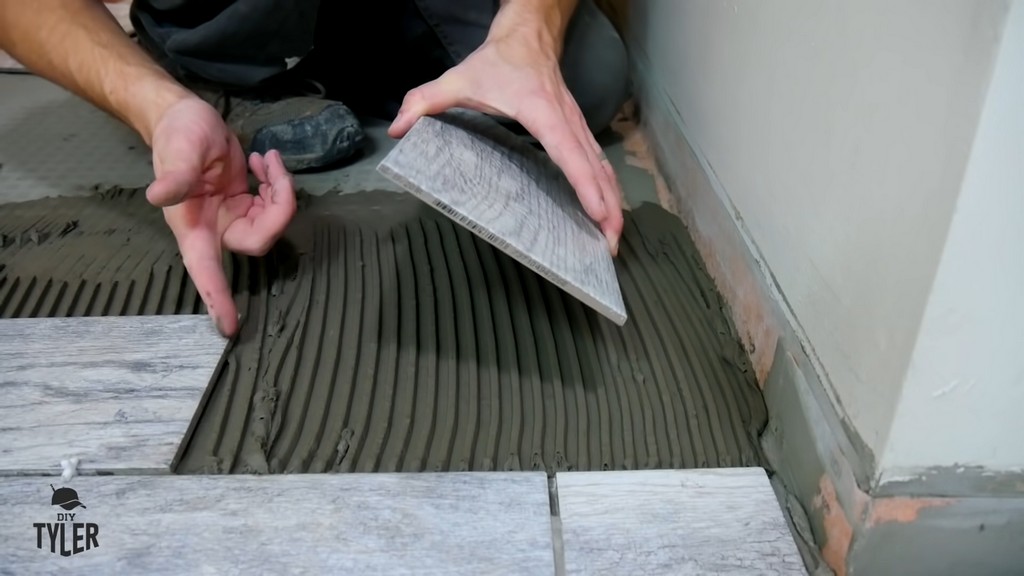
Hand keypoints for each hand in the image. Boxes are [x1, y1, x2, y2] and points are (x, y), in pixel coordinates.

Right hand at [146, 97, 296, 336]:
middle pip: (259, 239)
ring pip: (271, 222)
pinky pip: (272, 206)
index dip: (218, 299)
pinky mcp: (243, 203)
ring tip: (267, 160)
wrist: (183, 116)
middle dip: (278, 209)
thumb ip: (176, 176)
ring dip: (279, 191)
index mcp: (193, 227)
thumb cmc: (177, 134)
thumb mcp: (179, 151)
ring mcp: (231, 217)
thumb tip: (158, 196)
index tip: (230, 328)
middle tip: (273, 169)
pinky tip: (265, 162)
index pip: (207, 271)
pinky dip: (276, 184)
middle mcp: (214, 228)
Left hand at [387, 12, 623, 254]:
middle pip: (594, 167)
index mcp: (542, 112)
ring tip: (614, 237)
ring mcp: (577, 125)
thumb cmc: (498, 61)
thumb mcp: (456, 78)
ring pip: (602, 166)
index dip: (584, 183)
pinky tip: (609, 211)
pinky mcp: (579, 130)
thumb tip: (398, 129)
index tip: (597, 212)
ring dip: (613, 202)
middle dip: (608, 207)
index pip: (567, 151)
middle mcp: (567, 121)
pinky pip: (597, 162)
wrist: (528, 35)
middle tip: (610, 244)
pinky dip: (606, 188)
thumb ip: (424, 102)